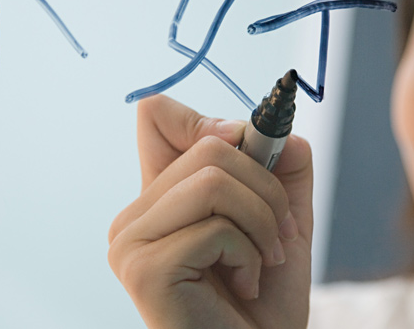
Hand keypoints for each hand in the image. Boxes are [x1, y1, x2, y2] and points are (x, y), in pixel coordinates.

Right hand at [108, 95, 313, 328]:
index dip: (210, 122)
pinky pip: (216, 228)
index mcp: (157, 199)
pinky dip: (250, 255)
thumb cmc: (265, 299)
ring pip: (214, 181)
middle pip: (208, 145)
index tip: (250, 149)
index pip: (155, 114)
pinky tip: (246, 285)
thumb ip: (283, 170)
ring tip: (266, 260)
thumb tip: (278, 132)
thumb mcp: (283, 220)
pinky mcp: (144, 269)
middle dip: (267, 187)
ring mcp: (131, 242)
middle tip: (282, 234)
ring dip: (263, 222)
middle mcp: (133, 216)